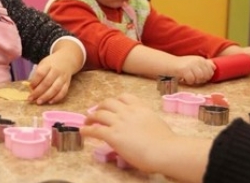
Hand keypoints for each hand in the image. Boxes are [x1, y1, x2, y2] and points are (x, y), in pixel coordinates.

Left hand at [27, 51, 74, 104]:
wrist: (66, 60)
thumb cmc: (51, 64)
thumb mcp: (43, 64)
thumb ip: (37, 75)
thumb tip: (32, 88)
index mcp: (48, 65)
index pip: (41, 73)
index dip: (35, 81)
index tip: (30, 87)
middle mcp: (56, 71)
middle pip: (47, 83)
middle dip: (38, 92)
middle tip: (31, 98)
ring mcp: (63, 78)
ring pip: (55, 89)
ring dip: (46, 97)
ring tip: (39, 102)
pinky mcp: (67, 84)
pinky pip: (63, 92)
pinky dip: (56, 98)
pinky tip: (50, 102)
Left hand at [82, 94, 211, 182]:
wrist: (165, 151)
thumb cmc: (166, 142)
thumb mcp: (156, 123)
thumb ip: (146, 121)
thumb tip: (143, 127)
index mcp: (140, 108)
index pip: (124, 97)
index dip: (115, 100)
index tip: (111, 105)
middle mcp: (128, 112)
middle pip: (108, 103)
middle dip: (100, 107)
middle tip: (96, 112)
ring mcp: (119, 123)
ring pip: (99, 114)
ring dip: (91, 117)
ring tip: (87, 121)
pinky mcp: (113, 135)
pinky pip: (95, 130)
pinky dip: (87, 130)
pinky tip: (82, 132)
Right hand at [171, 55, 215, 84]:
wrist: (168, 64)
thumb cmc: (181, 66)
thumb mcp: (194, 63)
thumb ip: (204, 65)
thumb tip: (214, 67)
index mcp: (200, 59)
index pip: (211, 70)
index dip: (207, 76)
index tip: (199, 77)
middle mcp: (197, 61)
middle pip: (206, 75)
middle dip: (201, 80)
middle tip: (194, 79)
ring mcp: (191, 65)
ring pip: (200, 78)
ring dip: (195, 81)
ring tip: (189, 79)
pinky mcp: (185, 70)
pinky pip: (191, 80)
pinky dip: (188, 81)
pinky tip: (184, 79)